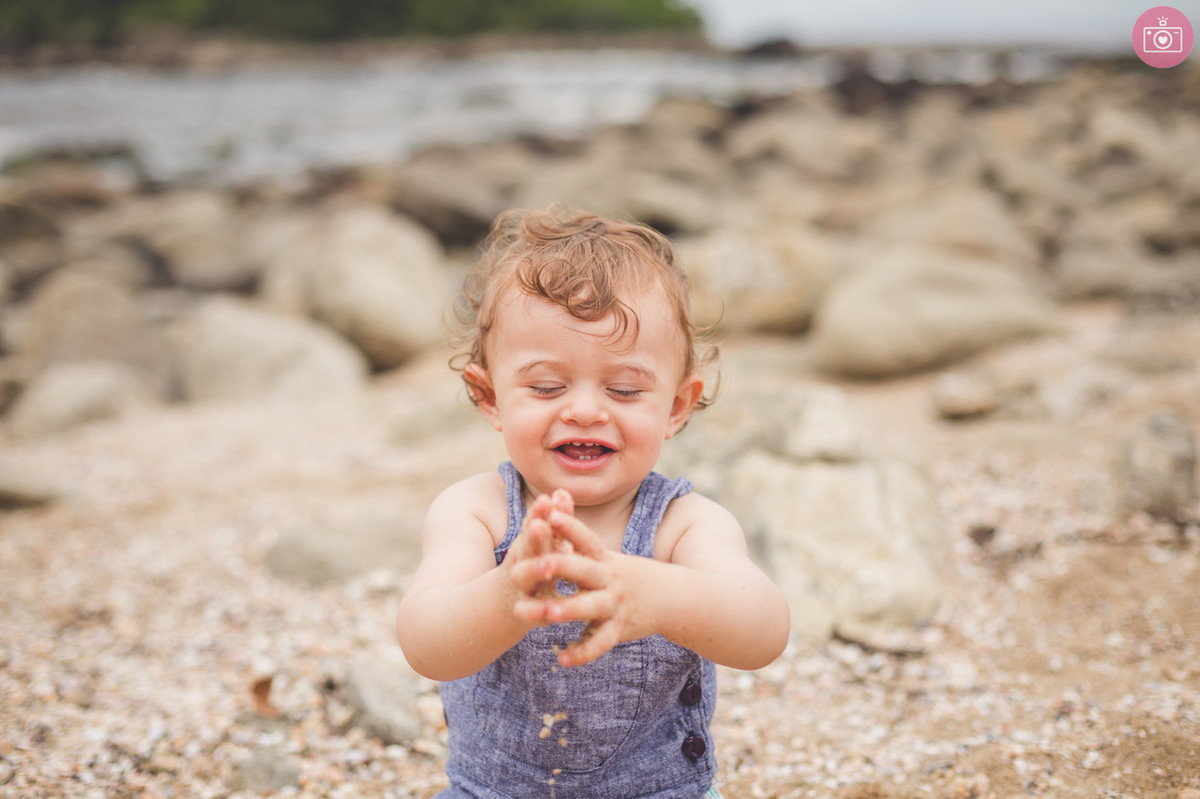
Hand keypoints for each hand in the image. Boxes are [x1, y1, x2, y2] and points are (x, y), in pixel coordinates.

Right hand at [502, 490, 574, 605]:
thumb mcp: (536, 546)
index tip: (550, 498)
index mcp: (527, 545)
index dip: (541, 512)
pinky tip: (548, 612)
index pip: (534, 525)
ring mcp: (520, 587)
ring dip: (535, 569)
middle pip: (527, 547)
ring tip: (547, 564)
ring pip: (525, 576)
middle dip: (535, 536)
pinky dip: (537, 612)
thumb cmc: (527, 570)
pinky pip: (530, 612)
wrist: (495, 607)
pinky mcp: (523, 613)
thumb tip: (563, 492)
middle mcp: (521, 562)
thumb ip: (553, 523)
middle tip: (542, 525)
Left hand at [512, 509, 650, 667]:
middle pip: (584, 570)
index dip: (570, 527)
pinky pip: (600, 642)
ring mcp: (616, 604)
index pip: (586, 540)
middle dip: (561, 566)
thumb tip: (554, 511)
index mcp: (604, 560)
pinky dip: (582, 653)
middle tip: (537, 563)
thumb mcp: (609, 558)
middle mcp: (610, 579)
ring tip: (549, 612)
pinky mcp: (620, 628)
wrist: (673, 597)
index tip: (551, 514)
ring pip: (591, 607)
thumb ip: (581, 545)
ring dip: (570, 609)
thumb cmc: (630, 575)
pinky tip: (562, 659)